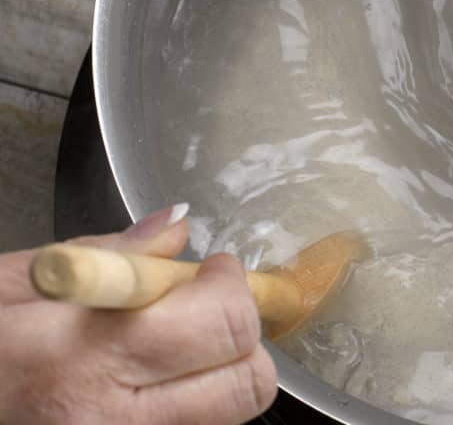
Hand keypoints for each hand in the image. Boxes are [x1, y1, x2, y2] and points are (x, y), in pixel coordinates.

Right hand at [0, 205, 276, 424]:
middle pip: (248, 386)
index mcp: (86, 357)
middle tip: (203, 308)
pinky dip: (191, 407)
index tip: (210, 271)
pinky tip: (149, 383)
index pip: (224, 325)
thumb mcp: (14, 282)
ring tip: (171, 346)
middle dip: (240, 337)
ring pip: (227, 418)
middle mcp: (115, 424)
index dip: (232, 288)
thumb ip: (110, 256)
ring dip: (219, 374)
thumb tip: (178, 227)